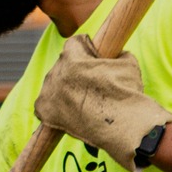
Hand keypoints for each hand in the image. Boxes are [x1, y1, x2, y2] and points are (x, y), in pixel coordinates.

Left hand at [33, 35, 171, 171]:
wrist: (123, 127)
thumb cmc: (127, 94)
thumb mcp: (127, 64)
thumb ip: (117, 54)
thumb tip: (116, 54)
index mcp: (72, 55)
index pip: (75, 44)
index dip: (88, 52)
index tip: (97, 62)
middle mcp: (56, 71)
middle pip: (63, 65)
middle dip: (76, 72)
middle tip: (91, 86)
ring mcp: (48, 91)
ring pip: (54, 84)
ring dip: (65, 89)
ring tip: (84, 102)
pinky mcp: (44, 111)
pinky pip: (45, 104)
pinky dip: (55, 108)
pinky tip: (70, 112)